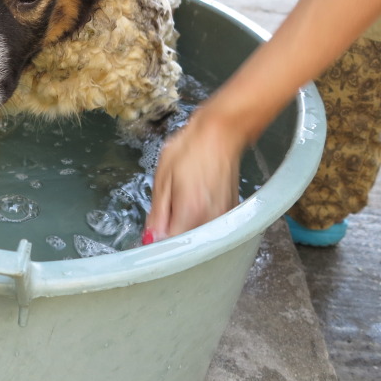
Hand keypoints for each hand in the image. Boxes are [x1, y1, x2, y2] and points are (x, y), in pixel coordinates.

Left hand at [146, 106, 243, 238]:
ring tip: (179, 204)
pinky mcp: (232, 213)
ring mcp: (225, 218)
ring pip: (199, 239)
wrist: (220, 133)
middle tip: (163, 218)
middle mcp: (212, 220)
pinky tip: (193, 204)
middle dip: (171, 239)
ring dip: (185, 230)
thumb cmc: (190, 149)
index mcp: (191, 212)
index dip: (157, 246)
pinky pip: (211, 228)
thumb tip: (150, 240)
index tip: (148, 240)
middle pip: (187, 246)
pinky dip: (199, 223)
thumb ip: (157, 214)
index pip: (171, 247)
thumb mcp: (163, 178)